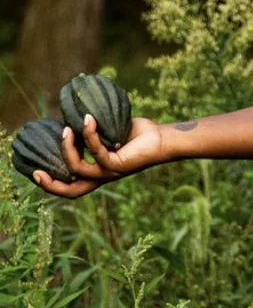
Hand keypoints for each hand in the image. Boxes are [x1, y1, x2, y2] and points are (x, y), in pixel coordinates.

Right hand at [32, 115, 166, 198]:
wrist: (163, 138)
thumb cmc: (139, 134)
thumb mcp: (110, 132)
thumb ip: (92, 131)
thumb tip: (75, 116)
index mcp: (98, 172)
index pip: (71, 185)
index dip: (52, 184)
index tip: (35, 172)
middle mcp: (102, 176)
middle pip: (72, 191)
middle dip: (51, 185)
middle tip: (36, 171)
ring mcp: (110, 172)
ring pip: (78, 169)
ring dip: (68, 148)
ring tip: (67, 128)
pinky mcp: (119, 164)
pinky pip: (97, 152)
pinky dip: (90, 135)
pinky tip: (90, 118)